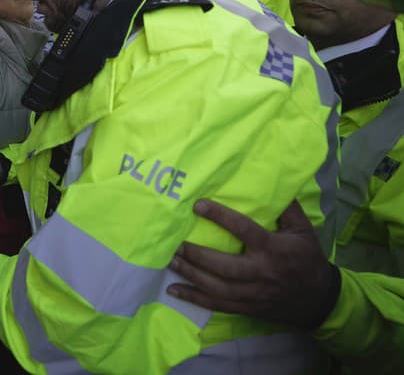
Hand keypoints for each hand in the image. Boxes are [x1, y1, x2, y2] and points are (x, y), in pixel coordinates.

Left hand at [167, 199, 338, 328]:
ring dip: (191, 275)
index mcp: (275, 250)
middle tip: (175, 243)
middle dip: (198, 255)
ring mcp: (253, 293)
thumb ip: (288, 208)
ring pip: (218, 287)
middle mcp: (262, 273)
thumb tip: (273, 181)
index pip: (245, 230)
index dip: (221, 217)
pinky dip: (194, 298)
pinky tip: (173, 290)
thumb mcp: (304, 231)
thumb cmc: (307, 259)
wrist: (318, 300)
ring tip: (170, 261)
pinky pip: (217, 304)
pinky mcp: (246, 307)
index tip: (198, 205)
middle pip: (225, 267)